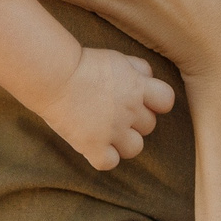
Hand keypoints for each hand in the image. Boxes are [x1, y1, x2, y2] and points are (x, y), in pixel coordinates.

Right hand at [40, 46, 174, 170]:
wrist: (54, 75)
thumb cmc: (83, 63)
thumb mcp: (118, 58)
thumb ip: (138, 69)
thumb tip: (148, 79)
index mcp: (138, 87)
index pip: (166, 101)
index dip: (156, 102)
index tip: (142, 100)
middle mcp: (130, 111)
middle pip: (149, 126)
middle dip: (135, 121)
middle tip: (114, 113)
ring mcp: (113, 131)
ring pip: (135, 149)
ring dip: (124, 142)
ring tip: (107, 133)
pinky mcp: (93, 146)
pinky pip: (109, 163)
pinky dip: (103, 157)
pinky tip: (94, 146)